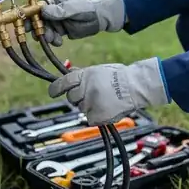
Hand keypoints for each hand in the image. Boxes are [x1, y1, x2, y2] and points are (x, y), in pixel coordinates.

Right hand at [26, 0, 125, 45]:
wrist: (99, 18)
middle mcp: (51, 13)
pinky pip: (53, 38)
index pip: (36, 8)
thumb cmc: (85, 8)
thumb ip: (59, 11)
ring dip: (46, 36)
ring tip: (53, 39)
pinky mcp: (60, 32)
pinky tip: (60, 41)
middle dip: (36, 29)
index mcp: (52, 3)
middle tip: (38, 35)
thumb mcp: (73, 8)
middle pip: (37, 21)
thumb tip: (43, 10)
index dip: (29, 15)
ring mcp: (55, 23)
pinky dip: (54, 41)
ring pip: (44, 31)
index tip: (25, 23)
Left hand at [48, 57, 170, 124]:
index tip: (53, 92)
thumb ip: (83, 73)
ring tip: (104, 101)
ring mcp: (90, 103)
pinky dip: (96, 117)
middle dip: (78, 97)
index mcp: (85, 76)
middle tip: (91, 95)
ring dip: (89, 106)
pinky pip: (90, 118)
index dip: (55, 89)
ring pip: (81, 108)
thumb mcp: (99, 69)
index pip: (63, 83)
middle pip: (71, 98)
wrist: (136, 87)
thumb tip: (69, 71)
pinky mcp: (96, 115)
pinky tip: (106, 109)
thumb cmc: (121, 76)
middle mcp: (85, 89)